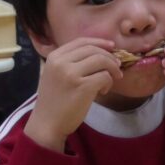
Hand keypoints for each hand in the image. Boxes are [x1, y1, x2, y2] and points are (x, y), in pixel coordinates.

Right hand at [23, 38, 122, 152]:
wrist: (47, 124)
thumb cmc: (54, 101)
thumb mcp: (56, 75)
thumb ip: (70, 62)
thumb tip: (100, 53)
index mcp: (54, 57)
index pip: (81, 41)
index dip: (99, 42)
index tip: (111, 47)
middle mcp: (61, 62)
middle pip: (93, 50)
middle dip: (109, 56)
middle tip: (117, 67)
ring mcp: (71, 74)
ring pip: (101, 60)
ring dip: (112, 69)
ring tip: (112, 80)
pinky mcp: (82, 87)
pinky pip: (104, 76)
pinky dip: (109, 82)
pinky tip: (103, 91)